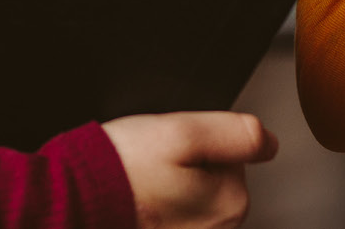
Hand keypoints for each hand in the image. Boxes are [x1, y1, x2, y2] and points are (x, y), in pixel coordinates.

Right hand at [102, 111, 275, 228]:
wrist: (75, 198)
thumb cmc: (123, 168)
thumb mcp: (184, 132)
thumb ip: (237, 134)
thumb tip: (269, 143)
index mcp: (231, 202)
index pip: (232, 157)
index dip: (202, 144)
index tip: (174, 150)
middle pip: (215, 179)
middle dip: (189, 166)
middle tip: (156, 163)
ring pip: (193, 196)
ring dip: (172, 185)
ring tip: (145, 181)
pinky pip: (175, 212)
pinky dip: (159, 203)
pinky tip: (140, 198)